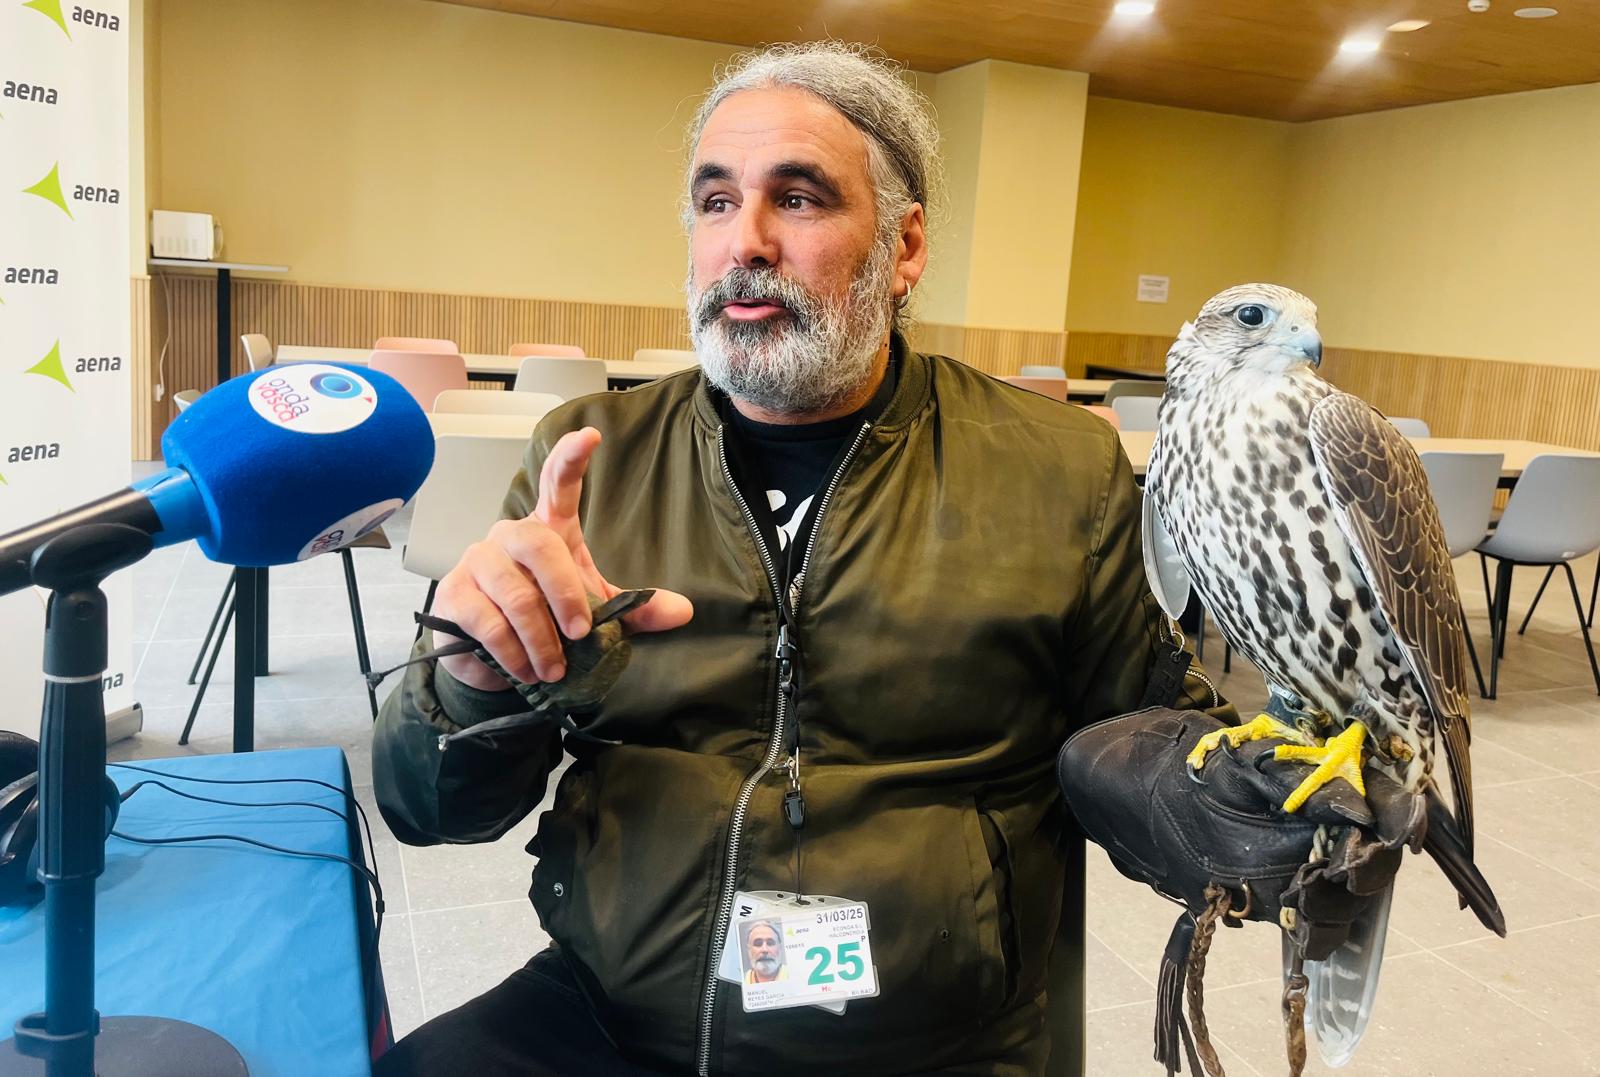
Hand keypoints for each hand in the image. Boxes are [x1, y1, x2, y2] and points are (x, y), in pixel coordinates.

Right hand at [432, 427, 693, 690]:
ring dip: (540, 638)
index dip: (571, 458)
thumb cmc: (545, 618)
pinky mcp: (455, 595)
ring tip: (554, 668)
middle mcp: (510, 536)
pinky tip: (525, 670)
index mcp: (548, 530)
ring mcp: (478, 563)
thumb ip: (634, 609)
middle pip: (539, 545)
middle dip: (564, 593)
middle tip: (581, 633)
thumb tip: (683, 611)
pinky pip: (488, 622)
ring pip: (515, 594)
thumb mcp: (594, 612)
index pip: (557, 483)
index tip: (591, 436)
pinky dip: (512, 653)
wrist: (490, 654)